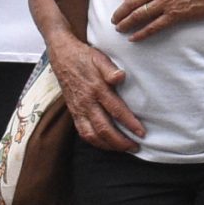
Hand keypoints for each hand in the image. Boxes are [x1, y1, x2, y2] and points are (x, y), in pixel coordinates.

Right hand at [49, 36, 145, 152]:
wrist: (62, 56)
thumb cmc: (85, 56)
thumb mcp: (99, 57)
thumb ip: (110, 69)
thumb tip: (120, 77)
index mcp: (96, 88)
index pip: (115, 110)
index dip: (129, 123)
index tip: (141, 133)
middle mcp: (86, 102)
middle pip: (103, 128)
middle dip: (120, 141)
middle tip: (135, 147)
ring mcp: (78, 109)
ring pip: (91, 134)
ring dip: (108, 145)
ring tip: (123, 149)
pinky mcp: (73, 111)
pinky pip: (82, 132)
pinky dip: (94, 141)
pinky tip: (105, 144)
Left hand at [109, 0, 203, 39]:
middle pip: (132, 0)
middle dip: (120, 11)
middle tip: (114, 17)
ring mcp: (166, 2)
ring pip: (139, 15)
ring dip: (126, 23)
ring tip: (119, 28)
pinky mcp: (174, 16)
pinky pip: (153, 27)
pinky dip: (142, 33)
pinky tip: (134, 38)